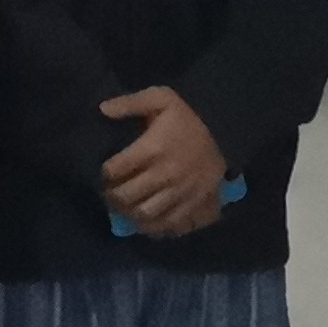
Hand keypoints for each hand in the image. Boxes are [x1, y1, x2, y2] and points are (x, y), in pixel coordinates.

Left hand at [97, 87, 227, 239]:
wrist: (225, 131)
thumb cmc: (187, 116)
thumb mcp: (160, 98)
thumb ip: (130, 103)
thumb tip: (102, 109)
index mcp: (152, 149)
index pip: (115, 170)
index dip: (104, 173)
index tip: (102, 172)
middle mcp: (165, 175)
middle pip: (127, 196)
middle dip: (112, 196)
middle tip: (108, 193)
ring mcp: (180, 193)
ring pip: (146, 215)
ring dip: (130, 215)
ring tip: (124, 208)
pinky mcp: (195, 205)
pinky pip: (170, 225)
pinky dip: (154, 228)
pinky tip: (146, 221)